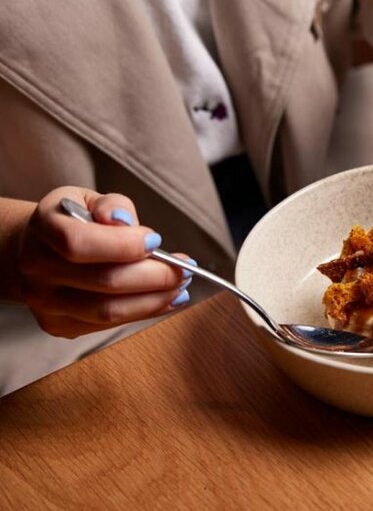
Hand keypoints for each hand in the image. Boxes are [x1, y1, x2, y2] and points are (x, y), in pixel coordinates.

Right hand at [15, 186, 191, 337]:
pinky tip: (166, 299)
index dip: (123, 244)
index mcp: (43, 229)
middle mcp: (38, 269)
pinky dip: (144, 312)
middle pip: (104, 281)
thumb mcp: (88, 198)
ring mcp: (45, 303)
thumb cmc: (72, 220)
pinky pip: (109, 325)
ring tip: (181, 286)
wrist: (35, 249)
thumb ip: (112, 205)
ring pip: (109, 311)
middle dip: (156, 276)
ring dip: (155, 300)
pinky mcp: (59, 325)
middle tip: (186, 268)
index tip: (156, 241)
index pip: (78, 242)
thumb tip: (125, 219)